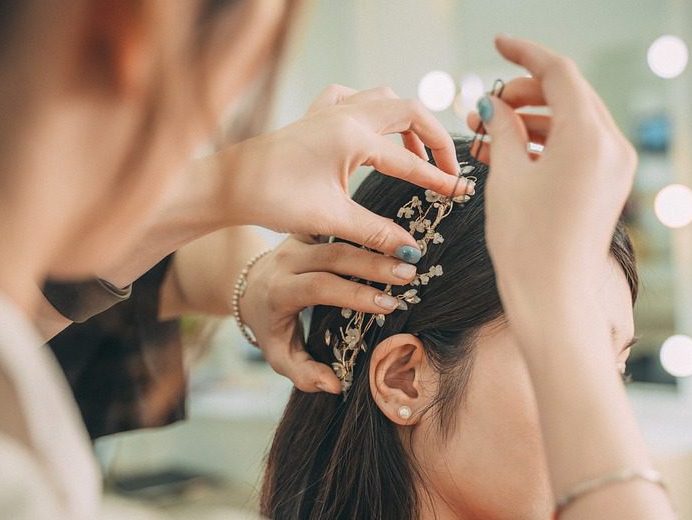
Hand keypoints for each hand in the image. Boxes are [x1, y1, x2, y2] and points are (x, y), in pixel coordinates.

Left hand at [204, 86, 469, 261]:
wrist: (229, 184)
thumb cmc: (274, 198)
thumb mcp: (331, 218)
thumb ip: (376, 232)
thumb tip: (411, 250)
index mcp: (352, 136)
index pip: (409, 159)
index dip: (439, 179)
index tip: (461, 193)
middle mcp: (345, 114)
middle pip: (409, 111)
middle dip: (435, 138)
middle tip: (447, 168)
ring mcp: (329, 109)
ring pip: (385, 98)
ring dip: (408, 121)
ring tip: (417, 153)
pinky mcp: (315, 115)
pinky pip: (354, 97)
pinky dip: (374, 109)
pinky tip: (373, 130)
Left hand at [240, 235, 418, 392]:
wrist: (250, 287)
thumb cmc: (271, 326)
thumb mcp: (278, 355)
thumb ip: (302, 374)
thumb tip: (334, 385)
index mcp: (280, 290)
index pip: (319, 287)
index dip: (354, 293)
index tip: (388, 304)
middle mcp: (288, 260)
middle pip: (333, 256)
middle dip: (373, 263)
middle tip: (408, 273)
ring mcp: (298, 239)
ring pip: (338, 233)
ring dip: (376, 240)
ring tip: (409, 250)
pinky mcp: (309, 228)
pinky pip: (339, 223)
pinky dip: (367, 226)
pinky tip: (395, 233)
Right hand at [471, 36, 636, 329]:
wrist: (552, 299)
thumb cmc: (525, 241)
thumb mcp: (506, 177)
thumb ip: (501, 129)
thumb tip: (494, 105)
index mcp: (589, 136)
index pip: (558, 73)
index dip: (524, 54)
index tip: (498, 44)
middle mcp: (612, 146)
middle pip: (569, 94)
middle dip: (525, 92)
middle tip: (486, 105)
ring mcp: (616, 167)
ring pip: (574, 121)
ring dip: (533, 119)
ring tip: (490, 133)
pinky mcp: (610, 186)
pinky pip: (580, 146)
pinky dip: (548, 142)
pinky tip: (512, 153)